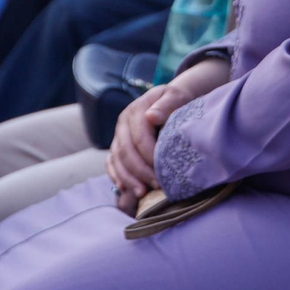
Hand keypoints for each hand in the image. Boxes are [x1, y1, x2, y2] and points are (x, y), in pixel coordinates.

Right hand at [105, 83, 197, 214]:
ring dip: (127, 178)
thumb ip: (166, 105)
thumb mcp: (177, 96)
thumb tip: (151, 117)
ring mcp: (118, 135)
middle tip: (157, 186)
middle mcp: (123, 123)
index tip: (164, 173)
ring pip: (116, 159)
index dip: (150, 157)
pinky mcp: (117, 145)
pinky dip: (116, 176)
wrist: (172, 100)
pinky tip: (124, 188)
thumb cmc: (178, 100)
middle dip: (140, 172)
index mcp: (136, 111)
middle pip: (125, 151)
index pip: (139, 138)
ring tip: (142, 193)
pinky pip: (111, 162)